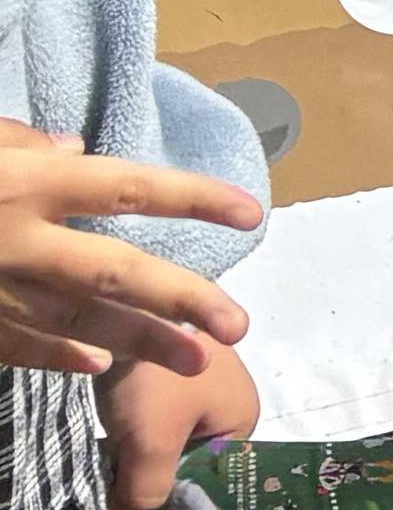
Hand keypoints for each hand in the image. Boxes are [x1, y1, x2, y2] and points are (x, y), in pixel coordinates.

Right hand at [0, 127, 249, 382]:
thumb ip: (22, 144)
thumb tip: (74, 148)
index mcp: (29, 186)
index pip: (128, 189)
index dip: (193, 199)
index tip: (251, 215)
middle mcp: (20, 241)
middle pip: (114, 272)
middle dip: (180, 298)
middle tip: (237, 325)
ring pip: (75, 320)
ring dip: (138, 341)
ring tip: (196, 360)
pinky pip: (16, 343)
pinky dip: (57, 356)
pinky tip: (100, 364)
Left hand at [99, 343, 253, 509]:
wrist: (127, 306)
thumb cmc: (157, 380)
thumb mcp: (152, 445)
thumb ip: (147, 493)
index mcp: (244, 420)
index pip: (214, 479)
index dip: (178, 500)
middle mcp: (230, 403)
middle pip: (189, 459)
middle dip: (155, 474)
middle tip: (120, 490)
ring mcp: (200, 384)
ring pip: (168, 438)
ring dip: (140, 452)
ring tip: (112, 463)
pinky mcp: (170, 372)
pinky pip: (155, 416)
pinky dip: (133, 429)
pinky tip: (112, 434)